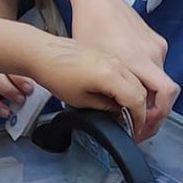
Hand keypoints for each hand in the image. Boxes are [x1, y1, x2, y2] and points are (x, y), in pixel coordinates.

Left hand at [29, 34, 147, 135]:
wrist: (40, 51)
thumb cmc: (55, 75)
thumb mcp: (80, 100)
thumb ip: (105, 107)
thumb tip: (118, 112)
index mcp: (112, 76)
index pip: (137, 101)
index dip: (139, 119)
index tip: (135, 131)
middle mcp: (117, 64)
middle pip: (141, 90)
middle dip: (140, 110)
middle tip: (133, 125)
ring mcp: (112, 57)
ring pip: (135, 80)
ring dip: (135, 97)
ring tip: (125, 112)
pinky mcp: (106, 54)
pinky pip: (126, 72)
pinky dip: (127, 86)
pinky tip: (117, 95)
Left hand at [67, 0, 176, 133]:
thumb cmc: (87, 29)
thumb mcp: (91, 67)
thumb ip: (106, 93)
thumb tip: (117, 117)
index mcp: (135, 61)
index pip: (163, 98)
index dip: (154, 119)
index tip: (140, 131)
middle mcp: (152, 54)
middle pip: (169, 94)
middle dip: (157, 115)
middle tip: (141, 128)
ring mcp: (157, 46)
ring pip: (161, 82)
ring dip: (151, 97)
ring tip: (132, 107)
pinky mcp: (157, 40)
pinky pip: (158, 68)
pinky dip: (149, 81)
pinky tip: (133, 84)